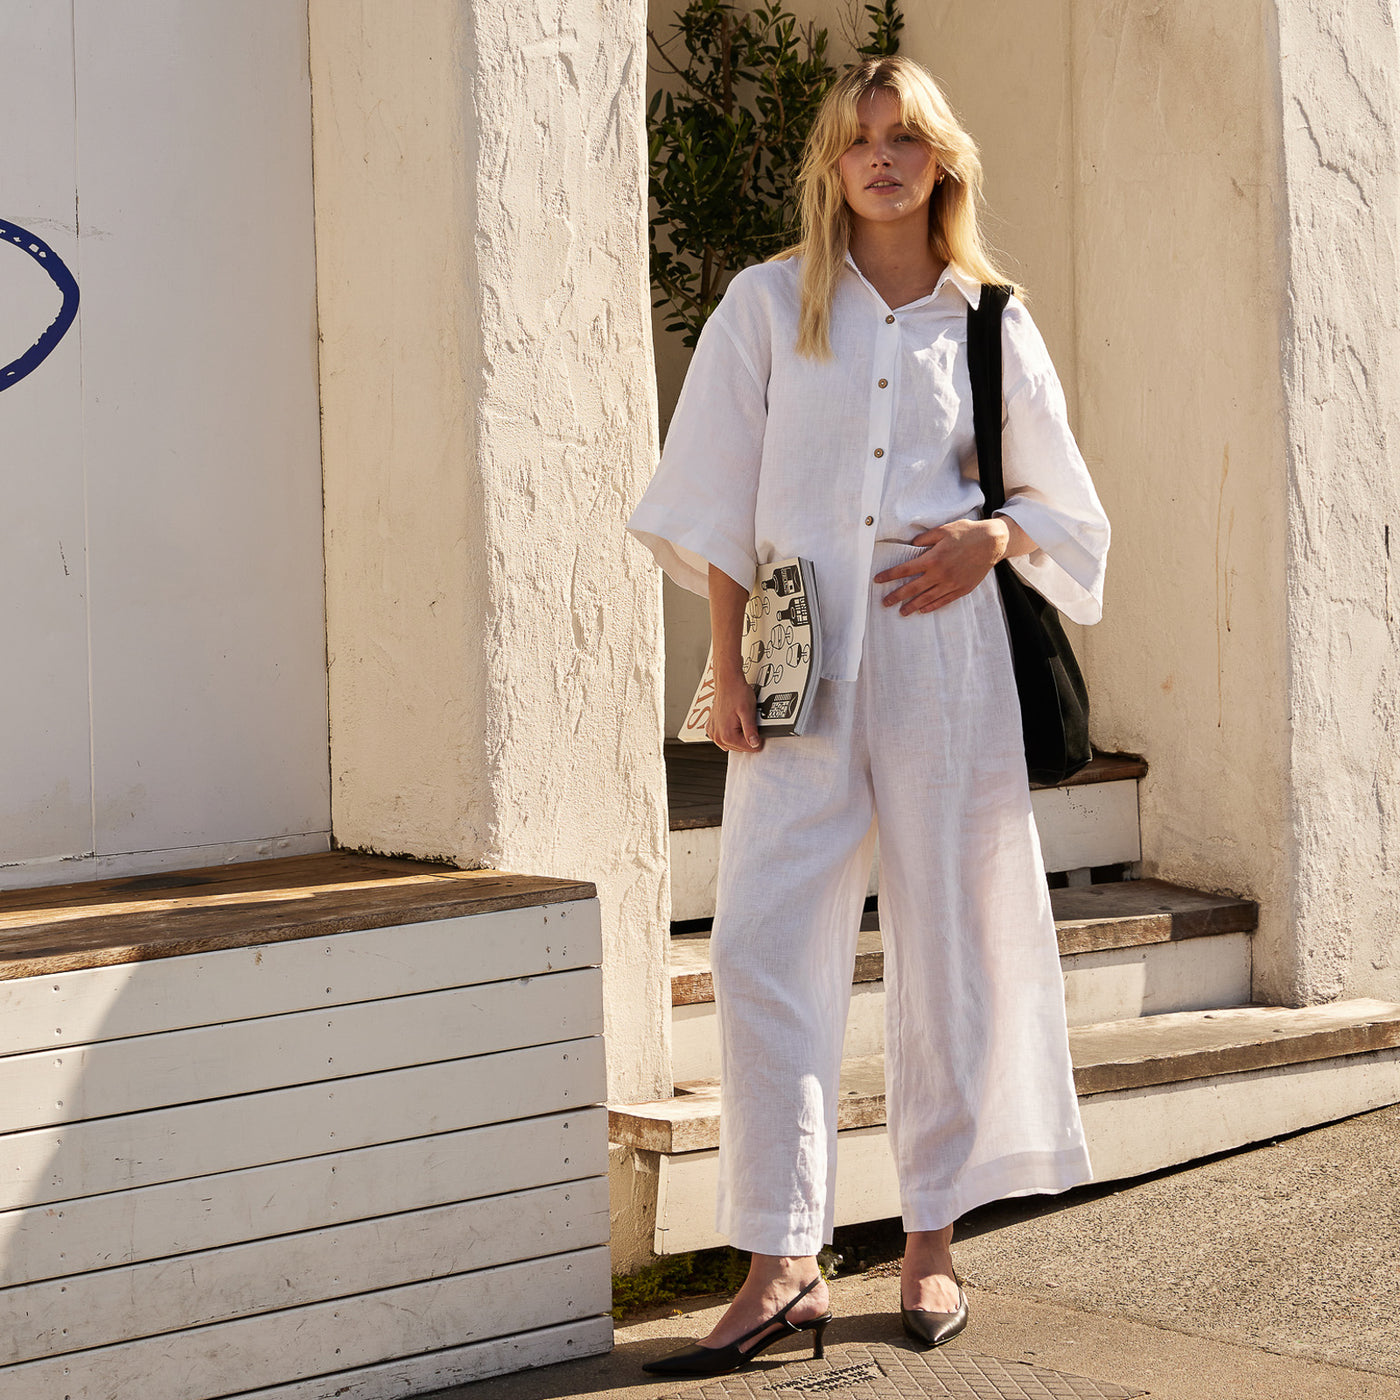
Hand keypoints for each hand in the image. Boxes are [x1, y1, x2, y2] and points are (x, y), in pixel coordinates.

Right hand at [706, 668, 763, 750]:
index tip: (759, 731)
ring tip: (742, 722)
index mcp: (727, 735)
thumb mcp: (748, 712)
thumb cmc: (737, 693)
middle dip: (747, 738)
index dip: (757, 740)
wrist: (727, 682)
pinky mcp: (711, 728)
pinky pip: (723, 737)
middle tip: (750, 723)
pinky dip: (729, 733)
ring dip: (738, 737)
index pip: (748, 748)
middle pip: (739, 748)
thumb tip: (754, 744)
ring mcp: (713, 732)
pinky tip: (733, 723)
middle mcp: (717, 736)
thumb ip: (751, 731)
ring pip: (731, 744)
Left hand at [873, 518, 1008, 614]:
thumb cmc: (966, 533)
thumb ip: (924, 538)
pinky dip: (932, 606)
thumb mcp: (943, 530)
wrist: (992, 542)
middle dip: (896, 596)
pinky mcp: (962, 589)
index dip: (890, 576)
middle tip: (885, 603)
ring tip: (902, 612)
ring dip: (912, 606)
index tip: (877, 580)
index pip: (905, 570)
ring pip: (927, 598)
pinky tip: (923, 610)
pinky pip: (944, 601)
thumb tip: (911, 545)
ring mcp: (951, 583)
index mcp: (933, 558)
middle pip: (913, 588)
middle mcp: (940, 574)